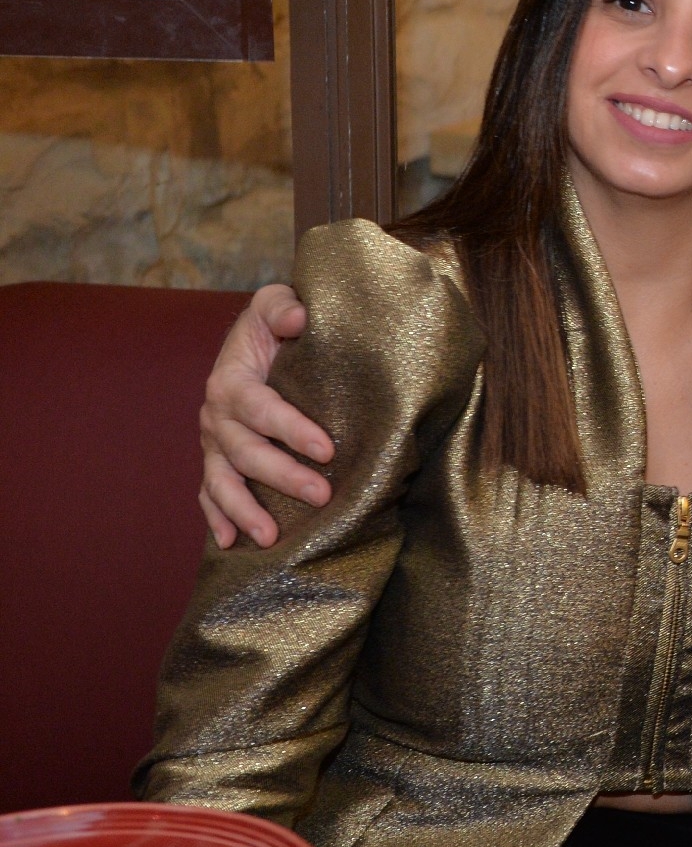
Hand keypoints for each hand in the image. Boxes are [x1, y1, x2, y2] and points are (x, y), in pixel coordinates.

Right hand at [198, 284, 331, 549]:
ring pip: (222, 480)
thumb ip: (284, 307)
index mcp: (231, 379)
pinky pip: (210, 493)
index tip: (328, 449)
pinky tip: (231, 543)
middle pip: (245, 451)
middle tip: (321, 495)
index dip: (291, 429)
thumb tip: (298, 320)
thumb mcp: (276, 304)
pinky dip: (217, 518)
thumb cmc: (276, 324)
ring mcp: (214, 443)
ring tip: (270, 536)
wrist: (256, 339)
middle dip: (282, 475)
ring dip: (244, 510)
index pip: (260, 407)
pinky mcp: (218, 460)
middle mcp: (216, 415)